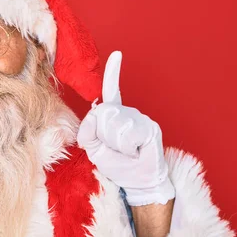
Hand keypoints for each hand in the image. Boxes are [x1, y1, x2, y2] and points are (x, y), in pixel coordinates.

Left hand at [77, 51, 174, 205]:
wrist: (137, 181)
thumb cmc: (117, 164)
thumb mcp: (93, 148)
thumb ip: (86, 131)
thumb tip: (93, 112)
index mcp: (114, 114)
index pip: (111, 90)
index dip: (113, 72)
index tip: (117, 54)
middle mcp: (128, 112)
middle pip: (103, 113)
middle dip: (102, 135)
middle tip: (114, 147)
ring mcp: (140, 118)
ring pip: (114, 124)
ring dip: (115, 143)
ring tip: (126, 151)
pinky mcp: (150, 128)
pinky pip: (127, 134)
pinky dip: (126, 147)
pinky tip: (135, 151)